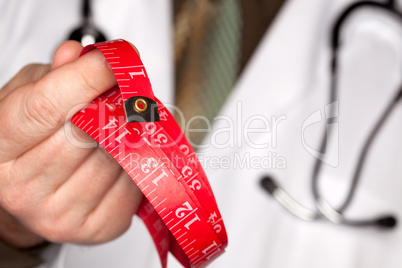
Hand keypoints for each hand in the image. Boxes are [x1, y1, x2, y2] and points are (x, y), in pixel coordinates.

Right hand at [0, 41, 142, 248]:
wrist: (30, 194)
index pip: (46, 107)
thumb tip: (78, 54)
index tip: (113, 61)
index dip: (86, 78)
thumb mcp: (24, 99)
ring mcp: (61, 215)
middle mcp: (24, 189)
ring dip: (128, 134)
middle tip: (122, 93)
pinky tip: (122, 157)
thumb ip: (51, 76)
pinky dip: (136, 163)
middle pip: (87, 133)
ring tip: (118, 127)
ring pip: (117, 157)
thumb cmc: (28, 144)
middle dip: (113, 105)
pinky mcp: (96, 228)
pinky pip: (134, 183)